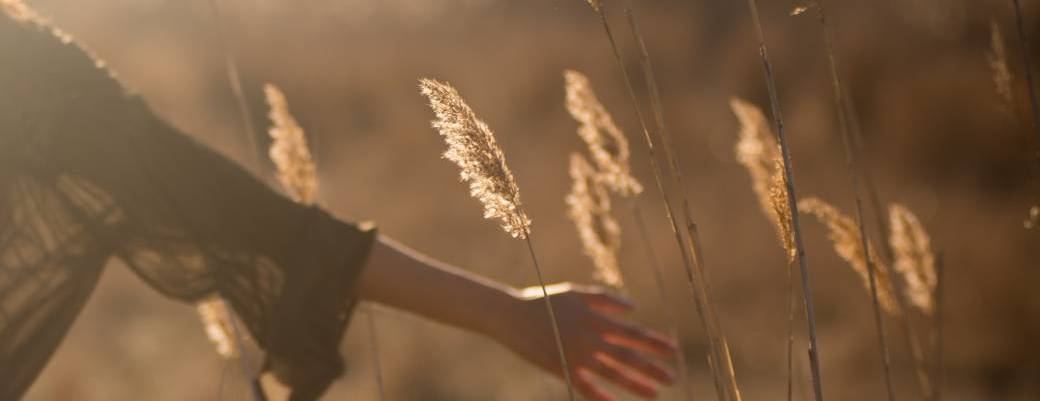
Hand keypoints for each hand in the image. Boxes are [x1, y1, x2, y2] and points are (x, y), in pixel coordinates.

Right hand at [494, 283, 677, 400]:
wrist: (510, 315)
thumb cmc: (545, 301)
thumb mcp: (576, 293)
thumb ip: (605, 300)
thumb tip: (633, 309)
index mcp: (594, 318)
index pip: (631, 333)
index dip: (653, 342)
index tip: (673, 350)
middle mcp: (589, 338)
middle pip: (627, 356)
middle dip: (651, 367)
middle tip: (672, 377)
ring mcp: (575, 355)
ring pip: (611, 374)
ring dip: (635, 384)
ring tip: (655, 394)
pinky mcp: (561, 368)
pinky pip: (585, 387)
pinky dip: (600, 397)